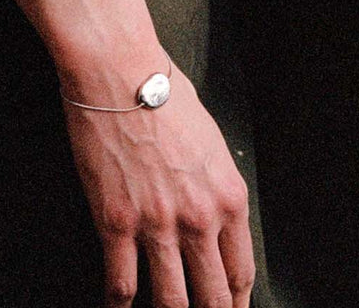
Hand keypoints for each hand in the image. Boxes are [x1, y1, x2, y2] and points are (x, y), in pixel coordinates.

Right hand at [61, 62, 254, 307]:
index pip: (241, 273)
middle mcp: (199, 219)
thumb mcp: (210, 139)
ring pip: (171, 302)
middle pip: (213, 297)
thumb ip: (214, 182)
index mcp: (228, 197)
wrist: (120, 73)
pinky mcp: (116, 222)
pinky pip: (121, 283)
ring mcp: (157, 225)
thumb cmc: (164, 92)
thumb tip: (209, 203)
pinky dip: (119, 305)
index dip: (235, 302)